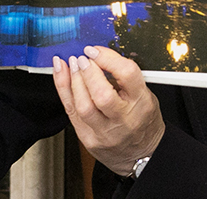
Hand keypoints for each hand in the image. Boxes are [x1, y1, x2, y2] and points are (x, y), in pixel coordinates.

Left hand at [53, 46, 164, 176]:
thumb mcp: (145, 94)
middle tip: (82, 59)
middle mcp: (124, 119)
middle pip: (102, 94)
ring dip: (73, 81)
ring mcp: (105, 132)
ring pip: (83, 106)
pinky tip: (61, 74)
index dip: (108, 59)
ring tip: (72, 65)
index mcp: (141, 102)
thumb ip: (124, 77)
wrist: (142, 154)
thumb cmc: (143, 120)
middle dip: (88, 72)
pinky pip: (71, 113)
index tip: (95, 51)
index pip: (127, 75)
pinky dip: (63, 90)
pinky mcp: (89, 139)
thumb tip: (99, 56)